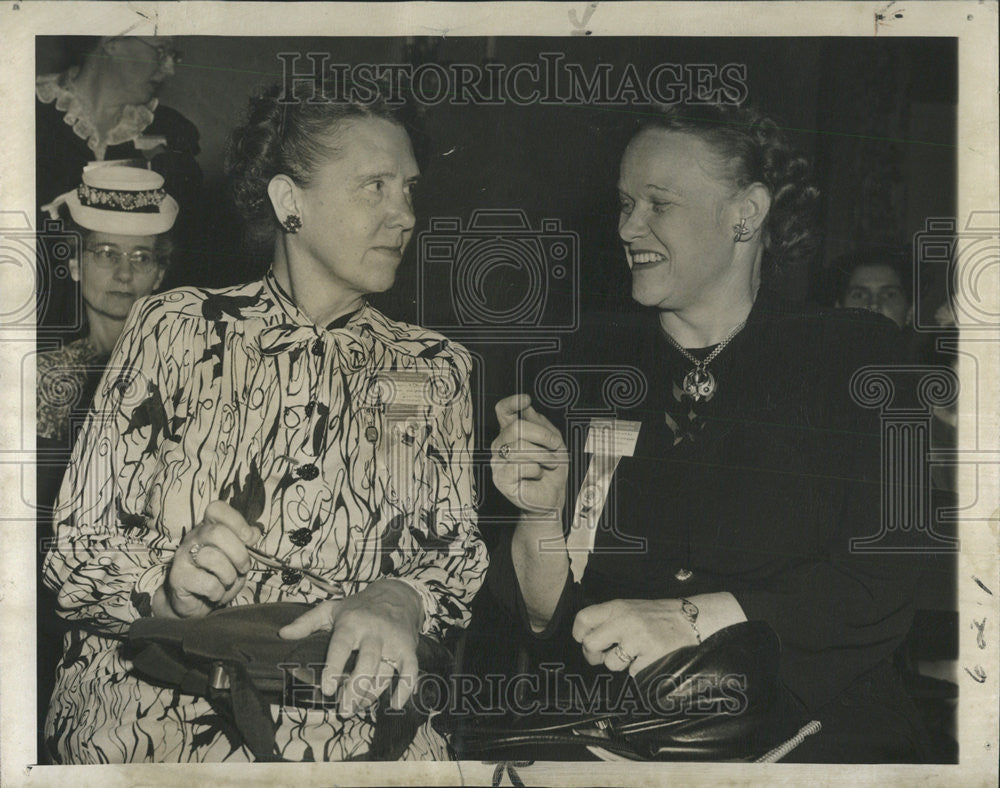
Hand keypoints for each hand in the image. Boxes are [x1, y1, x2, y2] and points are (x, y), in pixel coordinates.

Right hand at [155, 500, 257, 618]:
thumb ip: (245, 543)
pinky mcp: (178, 577)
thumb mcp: (236, 558)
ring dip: (229, 576)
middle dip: (239, 554)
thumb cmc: (218, 576)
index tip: (249, 539)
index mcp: (208, 528)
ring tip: (227, 582)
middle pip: (217, 533)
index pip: (216, 509)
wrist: (195, 603)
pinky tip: (215, 594)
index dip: (236, 521)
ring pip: (213, 558)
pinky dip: (218, 592)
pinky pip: (208, 583)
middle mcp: (193, 538)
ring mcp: (183, 556)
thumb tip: (255, 532)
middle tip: (244, 568)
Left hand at [278, 578, 422, 715]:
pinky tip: (395, 704)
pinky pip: (410, 670)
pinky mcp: (408, 648)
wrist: (397, 595)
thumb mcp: (331, 609)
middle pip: (367, 662)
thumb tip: (283, 634)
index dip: (334, 667)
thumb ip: (307, 622)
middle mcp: (374, 632)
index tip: (328, 689)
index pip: (342, 645)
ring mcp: (393, 641)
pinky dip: (406, 688)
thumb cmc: (359, 607)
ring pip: (385, 671)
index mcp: (352, 623)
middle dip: (356, 688)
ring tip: (358, 708)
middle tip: (344, 709)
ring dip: (372, 694)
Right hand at [491, 394, 567, 513]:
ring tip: (550, 463)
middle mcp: (500, 445)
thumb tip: (528, 409)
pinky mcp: (501, 479)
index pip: (502, 411)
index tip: (526, 399)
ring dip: (544, 455)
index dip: (511, 402)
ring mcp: (498, 462)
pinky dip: (537, 470)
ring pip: (520, 447)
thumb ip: (542, 425)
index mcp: (510, 433)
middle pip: (516, 427)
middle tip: (556, 446)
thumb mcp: (554, 443)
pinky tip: (538, 475)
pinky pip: (521, 466)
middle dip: (543, 435)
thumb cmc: (551, 471)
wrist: (551, 498)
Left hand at [573, 599, 699, 674]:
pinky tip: (649, 658)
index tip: (584, 641)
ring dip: (620, 664)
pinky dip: (639, 669)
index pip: (583, 618)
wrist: (692, 619)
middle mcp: (624, 622)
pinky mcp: (651, 658)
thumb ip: (609, 619)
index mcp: (617, 608)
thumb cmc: (658, 616)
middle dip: (594, 655)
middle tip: (602, 656)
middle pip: (590, 644)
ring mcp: (638, 640)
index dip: (579, 634)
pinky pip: (632, 673)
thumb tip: (586, 639)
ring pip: (611, 664)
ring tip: (634, 654)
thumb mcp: (630, 608)